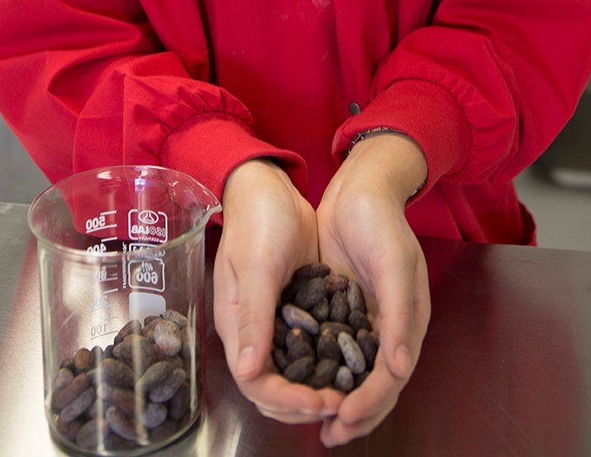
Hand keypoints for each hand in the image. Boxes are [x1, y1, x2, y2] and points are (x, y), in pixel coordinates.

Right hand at [213, 159, 340, 423]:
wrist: (270, 187)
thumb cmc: (259, 220)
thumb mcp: (258, 266)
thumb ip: (253, 316)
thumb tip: (247, 371)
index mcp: (236, 324)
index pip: (255, 383)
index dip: (287, 400)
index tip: (321, 401)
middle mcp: (254, 329)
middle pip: (274, 387)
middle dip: (305, 402)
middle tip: (343, 401)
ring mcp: (275, 319)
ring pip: (294, 372)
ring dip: (318, 386)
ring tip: (351, 389)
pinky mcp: (295, 307)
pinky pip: (310, 345)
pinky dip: (327, 359)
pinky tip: (354, 361)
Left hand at [315, 134, 430, 446]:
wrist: (359, 186)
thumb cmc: (381, 220)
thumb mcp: (393, 261)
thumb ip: (398, 313)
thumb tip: (399, 366)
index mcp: (407, 319)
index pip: (391, 376)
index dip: (370, 402)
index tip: (344, 418)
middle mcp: (387, 325)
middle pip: (373, 383)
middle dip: (354, 413)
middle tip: (329, 435)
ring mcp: (362, 317)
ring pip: (351, 372)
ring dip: (337, 398)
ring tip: (316, 422)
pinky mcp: (339, 306)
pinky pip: (332, 348)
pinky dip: (322, 369)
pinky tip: (302, 381)